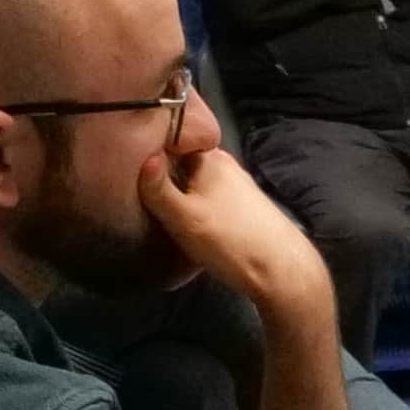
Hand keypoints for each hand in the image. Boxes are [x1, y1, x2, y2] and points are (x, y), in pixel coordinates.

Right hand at [138, 132, 336, 340]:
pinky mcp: (244, 209)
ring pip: (195, 181)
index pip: (172, 137)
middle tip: (134, 186)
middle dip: (162, 172)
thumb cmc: (229, 241)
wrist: (282, 272)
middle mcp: (226, 166)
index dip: (149, 145)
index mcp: (210, 158)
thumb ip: (157, 187)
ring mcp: (237, 187)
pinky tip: (185, 220)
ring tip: (156, 205)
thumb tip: (142, 156)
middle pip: (182, 160)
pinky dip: (195, 205)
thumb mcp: (183, 216)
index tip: (126, 156)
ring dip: (178, 191)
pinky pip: (209, 199)